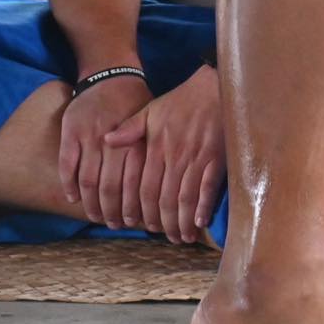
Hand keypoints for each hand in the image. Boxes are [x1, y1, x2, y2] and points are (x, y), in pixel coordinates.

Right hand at [58, 71, 151, 227]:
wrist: (111, 74)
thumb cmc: (136, 102)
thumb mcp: (153, 122)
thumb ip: (152, 150)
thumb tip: (166, 185)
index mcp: (136, 140)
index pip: (134, 182)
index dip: (134, 204)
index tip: (137, 221)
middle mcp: (113, 141)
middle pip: (111, 186)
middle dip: (113, 211)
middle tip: (117, 225)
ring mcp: (89, 137)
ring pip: (88, 180)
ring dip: (92, 204)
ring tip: (98, 218)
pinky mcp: (70, 133)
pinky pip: (68, 165)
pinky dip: (70, 185)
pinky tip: (74, 199)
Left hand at [103, 65, 224, 243]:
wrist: (214, 86)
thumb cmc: (182, 100)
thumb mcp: (151, 110)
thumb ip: (129, 129)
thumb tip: (106, 142)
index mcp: (157, 148)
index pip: (145, 189)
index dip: (144, 212)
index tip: (145, 226)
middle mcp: (175, 157)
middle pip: (165, 199)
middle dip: (164, 222)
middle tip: (166, 237)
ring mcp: (198, 158)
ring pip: (186, 198)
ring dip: (182, 221)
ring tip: (182, 236)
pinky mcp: (218, 157)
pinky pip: (209, 187)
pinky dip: (203, 206)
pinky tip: (200, 221)